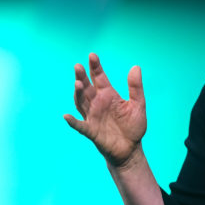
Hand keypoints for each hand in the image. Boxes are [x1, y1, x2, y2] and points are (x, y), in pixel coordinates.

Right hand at [64, 53, 146, 167]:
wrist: (131, 148)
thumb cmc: (133, 126)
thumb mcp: (138, 105)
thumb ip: (135, 87)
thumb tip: (135, 67)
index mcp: (108, 95)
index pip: (99, 78)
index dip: (95, 67)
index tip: (92, 55)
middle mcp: (98, 103)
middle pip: (87, 88)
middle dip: (82, 77)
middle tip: (78, 66)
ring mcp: (93, 116)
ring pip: (81, 103)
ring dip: (78, 94)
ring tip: (78, 83)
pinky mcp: (92, 131)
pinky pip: (80, 126)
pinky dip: (73, 122)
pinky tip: (67, 117)